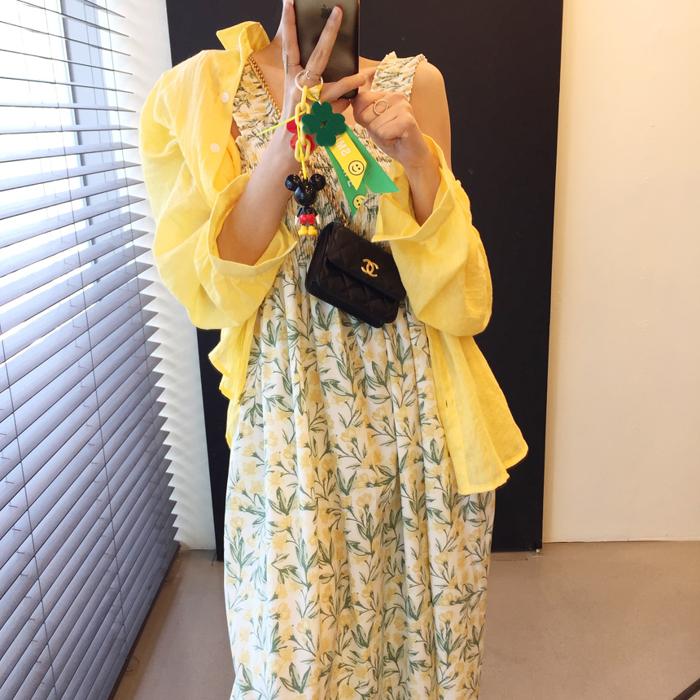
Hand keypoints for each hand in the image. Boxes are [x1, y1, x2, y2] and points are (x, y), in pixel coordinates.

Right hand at [280, 0, 369, 119]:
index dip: (289, 24)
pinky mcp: (322, 114)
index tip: (289, 2)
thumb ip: (313, 77)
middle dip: (330, 33)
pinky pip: (342, 103)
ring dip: (353, 80)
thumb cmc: (298, 115)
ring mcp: (311, 100)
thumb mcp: (299, 92)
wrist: (289, 144)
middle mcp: (299, 85)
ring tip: (366, 75)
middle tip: (338, 12)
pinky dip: (347, 103)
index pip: (290, 45)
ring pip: (336, 85)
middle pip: (318, 55)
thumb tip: (335, 63)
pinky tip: (349, 102)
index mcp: (291, 75)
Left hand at [350, 87, 433, 171]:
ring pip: (374, 125)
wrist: (411, 154)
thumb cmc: (392, 138)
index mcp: (387, 95)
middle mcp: (396, 96)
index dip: (363, 118)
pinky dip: (387, 140)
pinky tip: (397, 139)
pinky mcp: (407, 120)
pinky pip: (383, 132)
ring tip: (393, 135)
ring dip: (381, 135)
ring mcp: (403, 106)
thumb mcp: (372, 123)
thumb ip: (362, 111)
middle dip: (372, 128)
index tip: (378, 124)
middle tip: (387, 132)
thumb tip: (352, 100)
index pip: (360, 100)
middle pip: (365, 114)